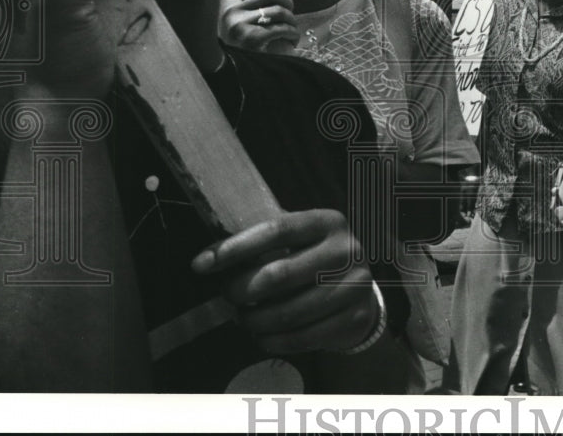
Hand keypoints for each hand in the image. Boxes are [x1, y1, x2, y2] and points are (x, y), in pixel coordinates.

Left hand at [191, 209, 378, 353]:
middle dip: (242, 290)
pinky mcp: (355, 317)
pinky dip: (274, 341)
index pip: (276, 230)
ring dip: (256, 320)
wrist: (360, 292)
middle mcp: (345, 249)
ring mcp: (355, 284)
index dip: (236, 248)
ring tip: (244, 318)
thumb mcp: (299, 241)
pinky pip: (303, 337)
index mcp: (327, 221)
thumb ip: (265, 244)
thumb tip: (211, 258)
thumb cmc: (315, 261)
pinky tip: (262, 336)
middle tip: (227, 296)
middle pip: (280, 274)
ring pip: (290, 312)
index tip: (202, 264)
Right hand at [219, 0, 300, 52]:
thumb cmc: (243, 47)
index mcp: (228, 3)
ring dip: (292, 22)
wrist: (234, 74)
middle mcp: (230, 11)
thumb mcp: (243, 22)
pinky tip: (292, 40)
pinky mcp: (250, 38)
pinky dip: (292, 33)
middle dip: (288, 4)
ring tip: (292, 31)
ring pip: (279, 11)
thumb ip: (256, 4)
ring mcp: (238, 24)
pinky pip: (280, 28)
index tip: (285, 5)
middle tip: (291, 18)